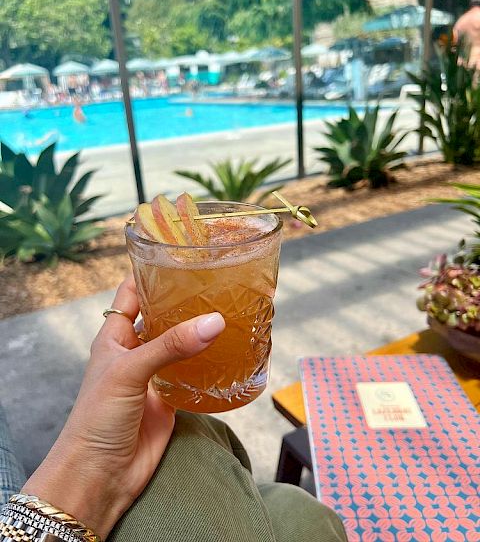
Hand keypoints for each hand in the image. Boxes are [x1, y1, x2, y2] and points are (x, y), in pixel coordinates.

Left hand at [22, 276, 224, 539]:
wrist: (100, 476)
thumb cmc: (96, 419)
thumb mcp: (129, 372)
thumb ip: (170, 346)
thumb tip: (213, 322)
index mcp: (115, 335)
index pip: (132, 292)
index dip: (151, 272)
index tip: (180, 255)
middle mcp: (136, 349)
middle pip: (163, 315)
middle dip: (185, 300)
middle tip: (216, 282)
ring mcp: (155, 373)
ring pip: (181, 343)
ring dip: (200, 330)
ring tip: (230, 310)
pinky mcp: (171, 396)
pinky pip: (194, 372)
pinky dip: (209, 362)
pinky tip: (229, 351)